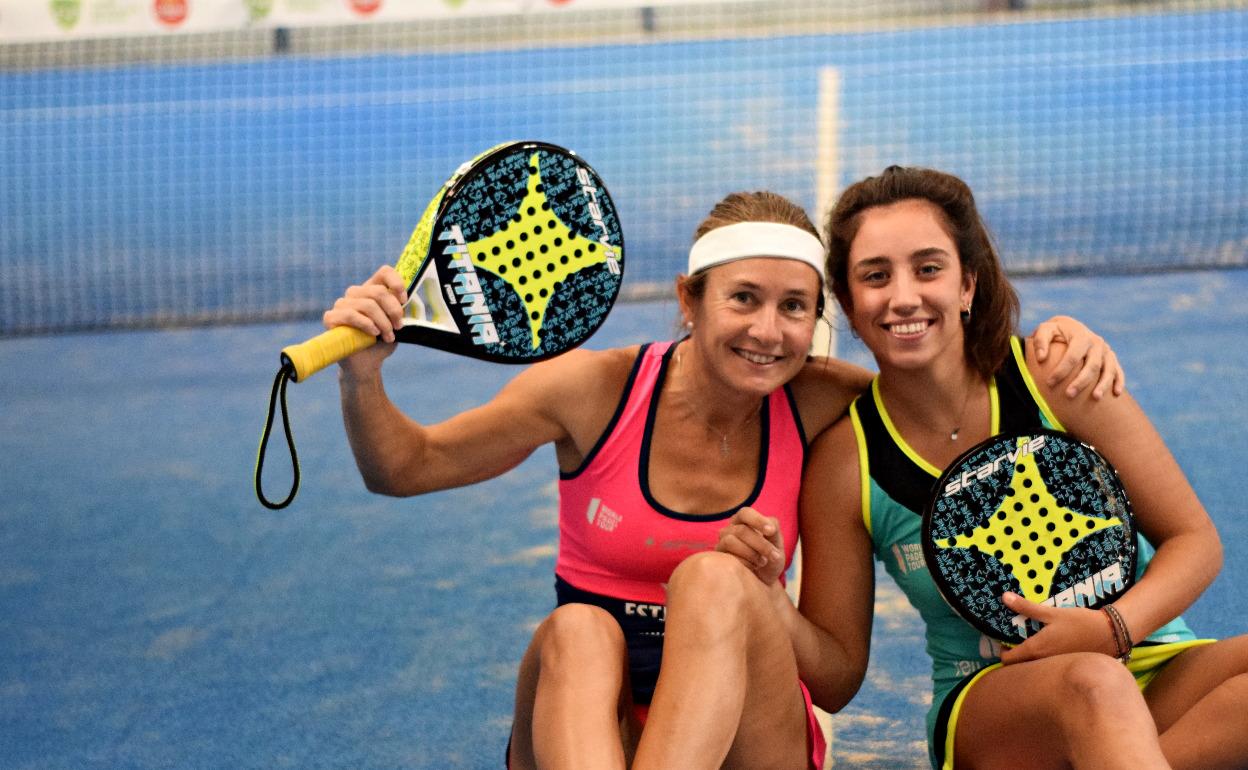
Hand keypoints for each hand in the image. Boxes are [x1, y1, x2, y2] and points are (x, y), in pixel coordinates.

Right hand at [323, 265, 407, 370]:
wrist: (366, 365)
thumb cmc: (381, 343)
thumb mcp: (395, 324)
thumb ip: (399, 310)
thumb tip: (404, 301)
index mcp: (372, 290)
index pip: (384, 272)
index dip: (396, 283)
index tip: (405, 300)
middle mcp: (356, 293)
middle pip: (378, 292)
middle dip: (393, 311)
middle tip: (399, 327)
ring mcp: (341, 304)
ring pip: (367, 304)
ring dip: (383, 322)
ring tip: (388, 336)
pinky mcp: (331, 318)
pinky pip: (351, 314)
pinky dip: (366, 324)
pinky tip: (373, 334)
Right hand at [716, 507, 785, 584]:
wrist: (763, 582)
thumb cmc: (770, 561)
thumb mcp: (777, 547)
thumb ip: (775, 534)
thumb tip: (770, 528)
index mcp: (744, 521)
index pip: (745, 513)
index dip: (758, 520)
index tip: (771, 531)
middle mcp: (730, 529)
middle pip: (741, 530)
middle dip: (761, 544)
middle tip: (775, 556)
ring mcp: (722, 543)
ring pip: (730, 541)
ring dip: (750, 553)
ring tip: (762, 563)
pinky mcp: (718, 558)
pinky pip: (728, 557)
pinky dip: (744, 563)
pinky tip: (752, 568)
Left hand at [997, 592, 1118, 664]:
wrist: (1111, 635)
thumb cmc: (1080, 622)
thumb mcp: (1052, 612)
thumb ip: (1027, 607)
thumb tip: (1004, 597)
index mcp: (1036, 650)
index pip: (1007, 661)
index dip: (1002, 651)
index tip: (1004, 639)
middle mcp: (1044, 664)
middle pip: (1019, 666)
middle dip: (1015, 655)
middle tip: (1016, 639)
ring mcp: (1055, 668)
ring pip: (1034, 667)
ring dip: (1029, 658)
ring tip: (1032, 641)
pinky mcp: (1066, 668)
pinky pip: (1048, 668)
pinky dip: (1044, 661)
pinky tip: (1050, 647)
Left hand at [1031, 316, 1124, 399]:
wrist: (1070, 327)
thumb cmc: (1055, 332)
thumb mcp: (1045, 330)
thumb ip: (1040, 341)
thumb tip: (1040, 358)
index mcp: (1081, 336)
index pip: (1072, 357)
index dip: (1061, 371)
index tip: (1049, 383)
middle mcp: (1096, 343)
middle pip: (1092, 365)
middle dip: (1081, 381)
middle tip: (1069, 395)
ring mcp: (1106, 351)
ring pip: (1109, 369)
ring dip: (1103, 384)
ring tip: (1095, 397)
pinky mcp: (1111, 358)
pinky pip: (1118, 371)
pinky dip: (1119, 381)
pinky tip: (1116, 393)